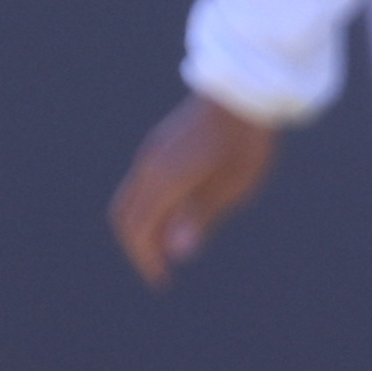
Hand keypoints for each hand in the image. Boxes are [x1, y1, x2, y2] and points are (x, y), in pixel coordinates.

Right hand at [110, 93, 281, 284]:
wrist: (247, 89)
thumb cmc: (248, 141)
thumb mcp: (234, 185)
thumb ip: (202, 217)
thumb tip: (176, 253)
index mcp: (165, 178)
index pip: (139, 230)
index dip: (147, 260)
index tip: (163, 281)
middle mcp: (148, 165)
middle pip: (124, 216)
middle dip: (138, 247)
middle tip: (161, 270)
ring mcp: (151, 152)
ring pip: (130, 199)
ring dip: (143, 227)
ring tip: (170, 247)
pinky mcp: (159, 145)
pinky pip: (141, 185)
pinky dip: (149, 209)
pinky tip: (177, 217)